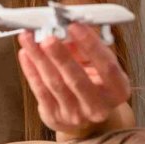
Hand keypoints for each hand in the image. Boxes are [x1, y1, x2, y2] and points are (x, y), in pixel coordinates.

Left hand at [17, 24, 131, 137]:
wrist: (83, 112)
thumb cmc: (93, 81)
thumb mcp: (98, 65)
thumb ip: (86, 48)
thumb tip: (66, 28)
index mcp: (118, 90)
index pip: (107, 67)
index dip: (91, 46)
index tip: (75, 26)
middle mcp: (99, 106)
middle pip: (78, 79)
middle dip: (61, 56)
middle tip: (48, 37)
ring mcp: (76, 115)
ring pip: (55, 84)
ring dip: (40, 59)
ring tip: (29, 39)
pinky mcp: (55, 117)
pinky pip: (40, 91)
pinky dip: (31, 70)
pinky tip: (26, 54)